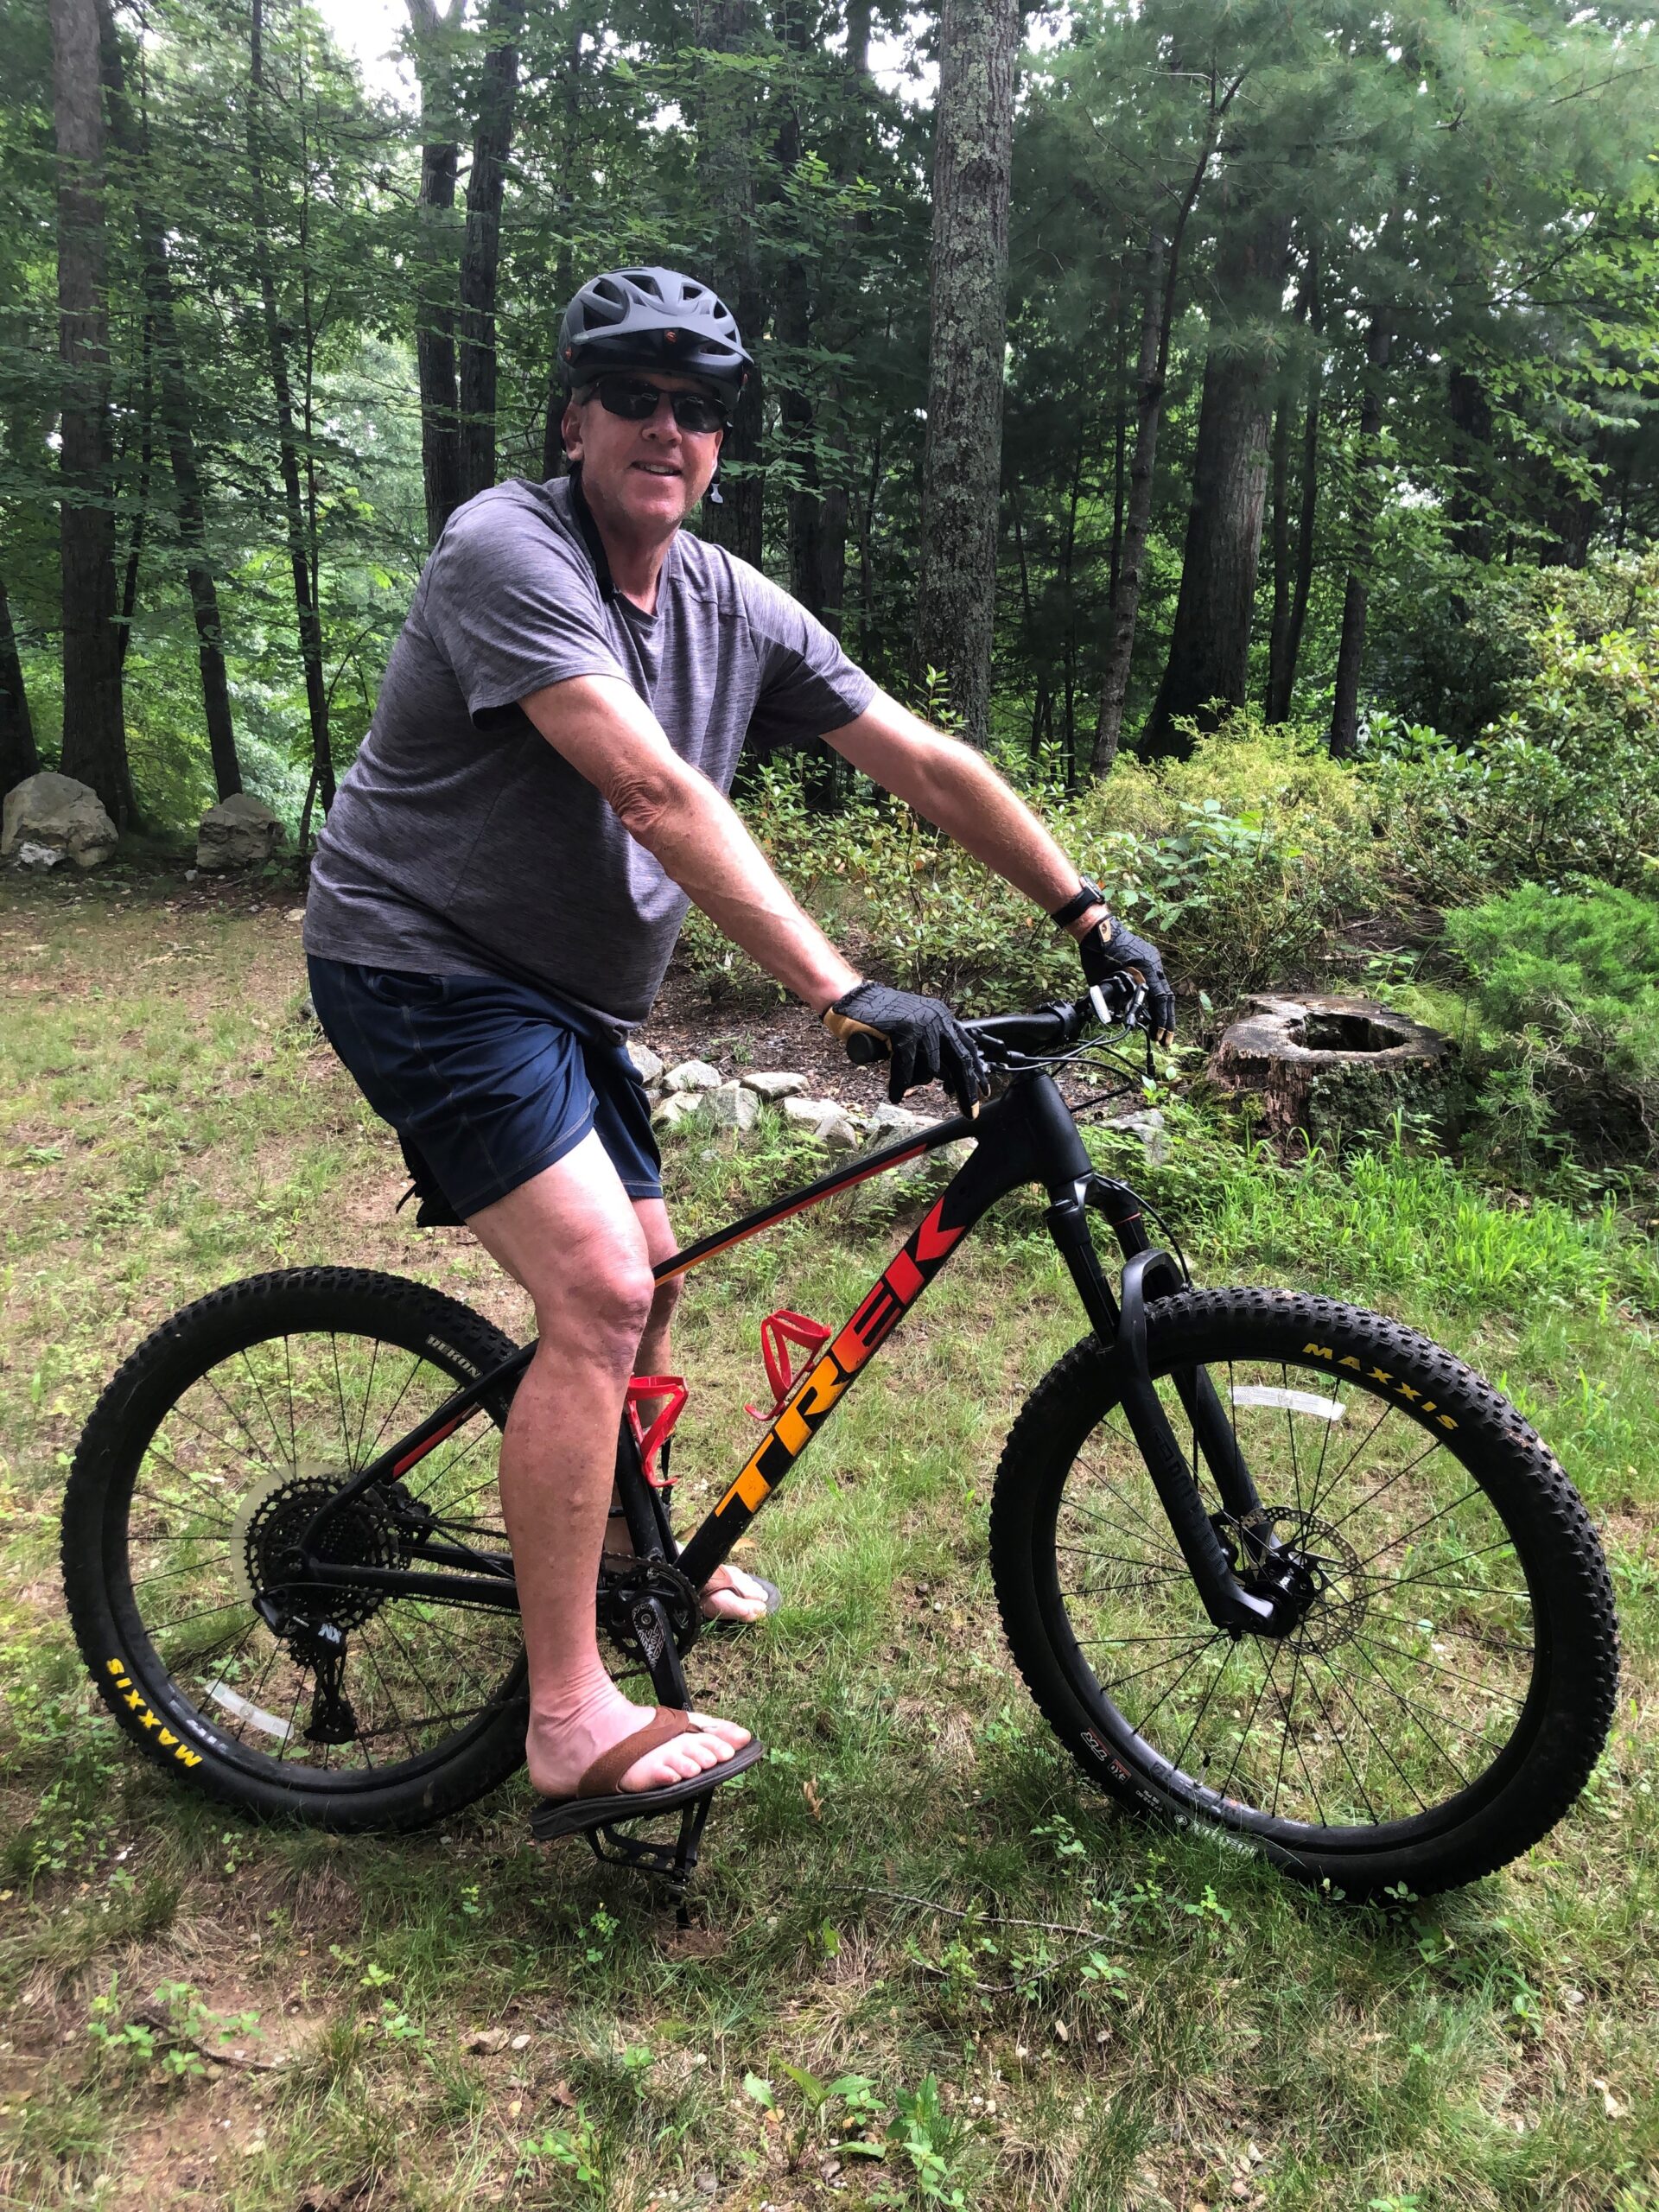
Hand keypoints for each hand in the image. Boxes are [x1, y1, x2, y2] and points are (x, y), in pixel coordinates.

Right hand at [823, 982, 989, 1115]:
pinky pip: (907, 1066)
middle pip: (960, 1060)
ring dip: (914, 1081)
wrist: (854, 998)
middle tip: (969, 1112)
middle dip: (966, 1089)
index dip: (975, 1072)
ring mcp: (921, 1023)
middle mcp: (937, 1018)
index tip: (982, 1091)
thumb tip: (946, 1077)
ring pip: (930, 1068)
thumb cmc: (881, 1019)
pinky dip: (900, 1083)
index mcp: (943, 1017)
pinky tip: (896, 1094)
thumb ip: (930, 1047)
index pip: (967, 1048)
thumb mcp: (914, 1030)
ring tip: (901, 1089)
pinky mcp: (904, 1029)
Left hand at [1080, 917, 1175, 1044]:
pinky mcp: (1147, 959)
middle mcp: (1154, 965)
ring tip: (1158, 1030)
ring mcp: (1152, 960)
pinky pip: (1154, 981)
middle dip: (1165, 1020)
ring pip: (1161, 990)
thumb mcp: (1103, 980)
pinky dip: (1154, 997)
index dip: (1161, 1020)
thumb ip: (1115, 999)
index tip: (1160, 1037)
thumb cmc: (1097, 953)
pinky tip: (1151, 1010)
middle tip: (1165, 1041)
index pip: (1160, 1000)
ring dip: (1160, 1009)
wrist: (1096, 928)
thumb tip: (1121, 1018)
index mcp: (1147, 969)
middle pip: (1166, 997)